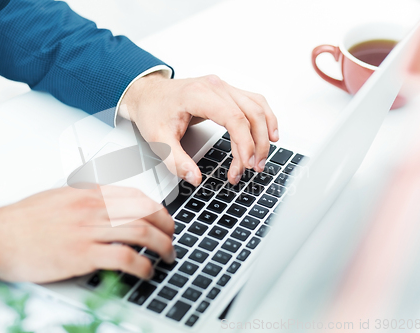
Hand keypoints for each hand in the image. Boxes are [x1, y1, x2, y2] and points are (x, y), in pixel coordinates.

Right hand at [0, 186, 175, 282]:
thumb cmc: (24, 220)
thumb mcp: (60, 198)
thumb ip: (87, 200)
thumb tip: (109, 206)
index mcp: (89, 194)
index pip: (136, 195)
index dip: (158, 209)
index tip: (164, 220)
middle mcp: (94, 208)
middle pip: (146, 212)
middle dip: (167, 226)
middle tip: (172, 238)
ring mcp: (89, 230)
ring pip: (141, 232)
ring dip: (162, 246)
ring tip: (168, 256)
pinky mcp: (82, 254)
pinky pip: (124, 257)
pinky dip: (142, 265)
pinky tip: (147, 271)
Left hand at [121, 72, 278, 185]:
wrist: (149, 94)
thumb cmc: (153, 111)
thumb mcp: (157, 139)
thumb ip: (175, 160)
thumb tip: (195, 177)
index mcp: (198, 95)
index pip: (234, 118)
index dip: (244, 143)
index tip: (245, 164)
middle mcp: (215, 87)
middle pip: (251, 113)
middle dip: (257, 144)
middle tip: (253, 168)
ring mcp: (223, 87)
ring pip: (257, 107)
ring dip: (265, 133)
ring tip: (261, 159)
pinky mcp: (227, 92)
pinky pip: (255, 102)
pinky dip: (266, 118)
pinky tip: (270, 134)